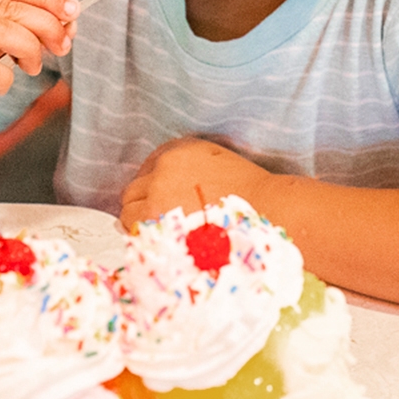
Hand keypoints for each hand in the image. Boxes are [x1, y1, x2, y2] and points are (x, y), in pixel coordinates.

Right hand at [0, 0, 75, 115]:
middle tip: (63, 45)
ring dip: (30, 50)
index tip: (73, 11)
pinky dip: (6, 79)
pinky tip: (3, 83)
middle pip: (10, 8)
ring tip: (33, 65)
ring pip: (3, 32)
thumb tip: (69, 21)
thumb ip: (23, 21)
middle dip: (46, 26)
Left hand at [119, 137, 270, 227]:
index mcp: (177, 153)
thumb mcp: (217, 161)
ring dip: (140, 223)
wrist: (270, 213)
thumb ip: (187, 167)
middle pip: (133, 191)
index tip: (162, 198)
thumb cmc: (250, 194)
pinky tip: (166, 244)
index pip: (148, 167)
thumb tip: (165, 187)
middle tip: (162, 221)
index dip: (154, 185)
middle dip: (143, 204)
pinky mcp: (158, 227)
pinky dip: (145, 240)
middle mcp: (162, 173)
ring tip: (165, 235)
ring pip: (128, 214)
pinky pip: (136, 234)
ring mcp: (157, 200)